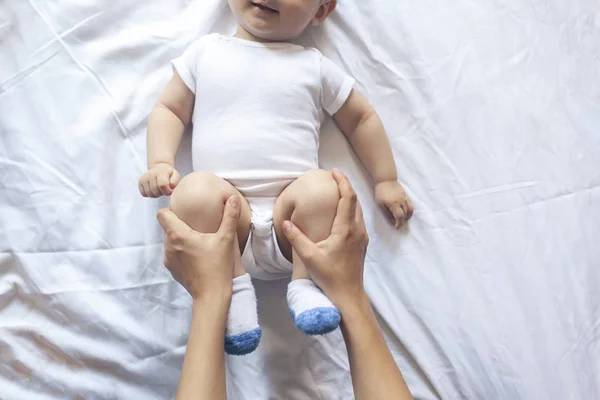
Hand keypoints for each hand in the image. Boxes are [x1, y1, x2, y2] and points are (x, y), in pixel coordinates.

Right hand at [139, 162, 180, 197]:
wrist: (159, 168)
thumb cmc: (169, 174)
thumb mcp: (175, 175)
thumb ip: (175, 181)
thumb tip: (171, 185)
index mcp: (161, 172)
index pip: (162, 185)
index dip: (167, 191)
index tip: (170, 191)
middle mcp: (150, 174)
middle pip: (155, 191)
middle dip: (161, 193)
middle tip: (164, 190)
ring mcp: (144, 178)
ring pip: (149, 194)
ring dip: (156, 195)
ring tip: (159, 189)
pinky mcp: (140, 182)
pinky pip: (144, 194)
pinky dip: (149, 194)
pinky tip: (154, 190)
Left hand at [157, 196, 239, 299]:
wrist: (211, 295)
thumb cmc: (218, 266)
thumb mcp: (226, 239)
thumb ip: (229, 216)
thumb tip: (232, 198)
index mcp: (178, 235)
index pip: (162, 214)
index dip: (170, 210)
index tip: (183, 211)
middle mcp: (168, 246)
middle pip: (167, 227)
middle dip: (179, 224)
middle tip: (196, 226)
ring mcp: (168, 259)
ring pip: (169, 241)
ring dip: (180, 239)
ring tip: (197, 241)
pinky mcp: (171, 270)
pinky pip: (172, 254)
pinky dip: (180, 251)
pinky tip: (195, 256)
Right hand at [283, 169, 368, 309]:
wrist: (349, 295)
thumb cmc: (330, 277)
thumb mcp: (309, 257)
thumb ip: (297, 238)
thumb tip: (286, 223)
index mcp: (346, 229)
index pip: (348, 198)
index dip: (342, 182)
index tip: (334, 172)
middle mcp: (357, 230)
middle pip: (355, 201)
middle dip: (346, 186)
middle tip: (334, 177)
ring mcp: (361, 237)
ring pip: (358, 210)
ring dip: (349, 198)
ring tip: (337, 191)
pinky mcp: (361, 244)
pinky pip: (358, 219)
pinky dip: (351, 209)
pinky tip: (341, 213)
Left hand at [375, 180, 412, 228]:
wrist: (386, 179)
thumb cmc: (381, 192)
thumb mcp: (380, 204)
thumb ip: (386, 213)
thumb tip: (392, 221)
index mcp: (394, 204)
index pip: (400, 216)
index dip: (399, 223)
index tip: (396, 227)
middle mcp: (401, 202)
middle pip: (405, 214)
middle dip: (402, 221)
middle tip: (398, 224)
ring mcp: (405, 198)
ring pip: (410, 210)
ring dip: (407, 216)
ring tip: (402, 219)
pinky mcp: (406, 196)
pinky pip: (411, 205)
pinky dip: (410, 210)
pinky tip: (406, 212)